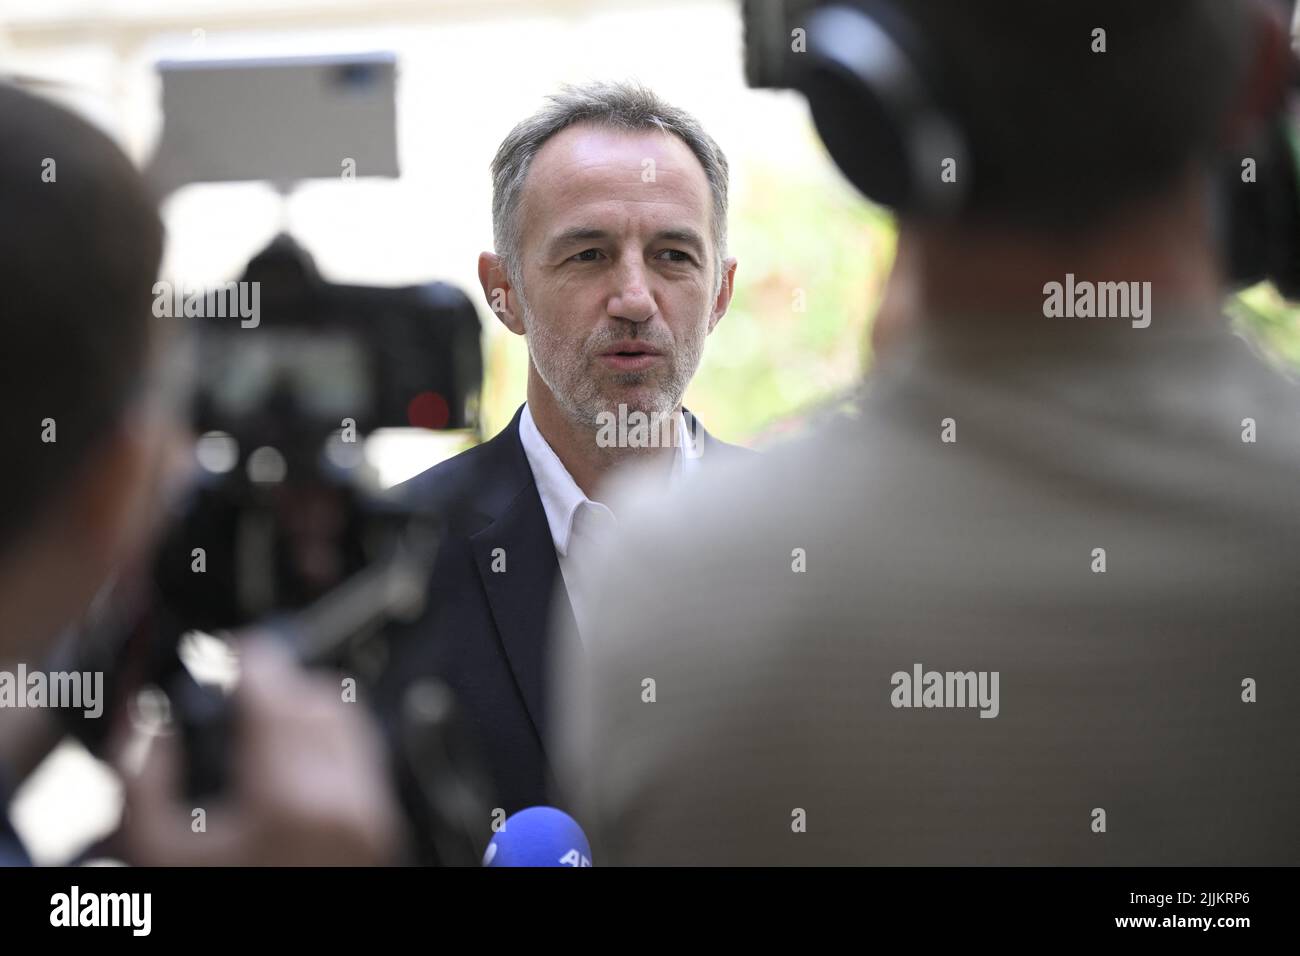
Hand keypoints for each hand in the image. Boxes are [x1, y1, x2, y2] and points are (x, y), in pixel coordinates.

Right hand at [116, 636, 404, 865]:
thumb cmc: (216, 906)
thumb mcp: (154, 854)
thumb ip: (142, 780)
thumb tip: (155, 723)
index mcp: (288, 801)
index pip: (278, 693)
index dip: (250, 659)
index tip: (233, 652)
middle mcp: (344, 804)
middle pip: (320, 698)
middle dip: (278, 684)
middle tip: (241, 687)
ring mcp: (372, 819)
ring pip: (352, 724)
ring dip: (310, 708)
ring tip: (266, 722)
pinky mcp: (384, 832)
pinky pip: (365, 761)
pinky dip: (331, 745)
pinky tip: (293, 760)